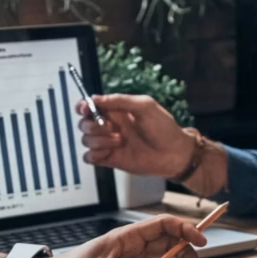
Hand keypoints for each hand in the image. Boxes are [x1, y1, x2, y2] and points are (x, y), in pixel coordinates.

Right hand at [78, 95, 212, 185]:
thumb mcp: (145, 106)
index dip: (83, 106)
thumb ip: (120, 100)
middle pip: (84, 123)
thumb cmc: (164, 129)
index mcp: (117, 111)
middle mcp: (110, 126)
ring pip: (86, 140)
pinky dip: (94, 154)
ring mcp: (109, 143)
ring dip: (99, 140)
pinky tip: (109, 152)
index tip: (86, 109)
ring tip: (120, 140)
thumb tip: (96, 98)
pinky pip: (89, 157)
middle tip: (111, 127)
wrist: (174, 154)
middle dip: (93, 125)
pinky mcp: (110, 159)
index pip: (90, 106)